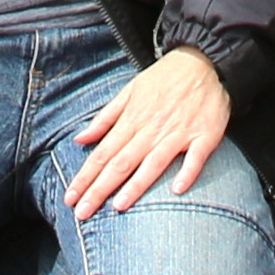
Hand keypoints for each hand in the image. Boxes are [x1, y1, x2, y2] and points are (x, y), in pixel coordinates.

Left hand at [66, 46, 232, 213]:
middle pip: (122, 162)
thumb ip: (105, 118)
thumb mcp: (129, 90)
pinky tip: (176, 190)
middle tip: (83, 213)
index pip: (103, 153)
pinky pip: (195, 157)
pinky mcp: (204, 135)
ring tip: (118, 207)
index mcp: (132, 119)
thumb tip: (80, 139)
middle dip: (100, 189)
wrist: (204, 61)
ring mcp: (179, 132)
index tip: (70, 198)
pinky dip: (187, 172)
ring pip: (153, 162)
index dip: (85, 177)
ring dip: (136, 185)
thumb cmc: (164, 78)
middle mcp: (152, 129)